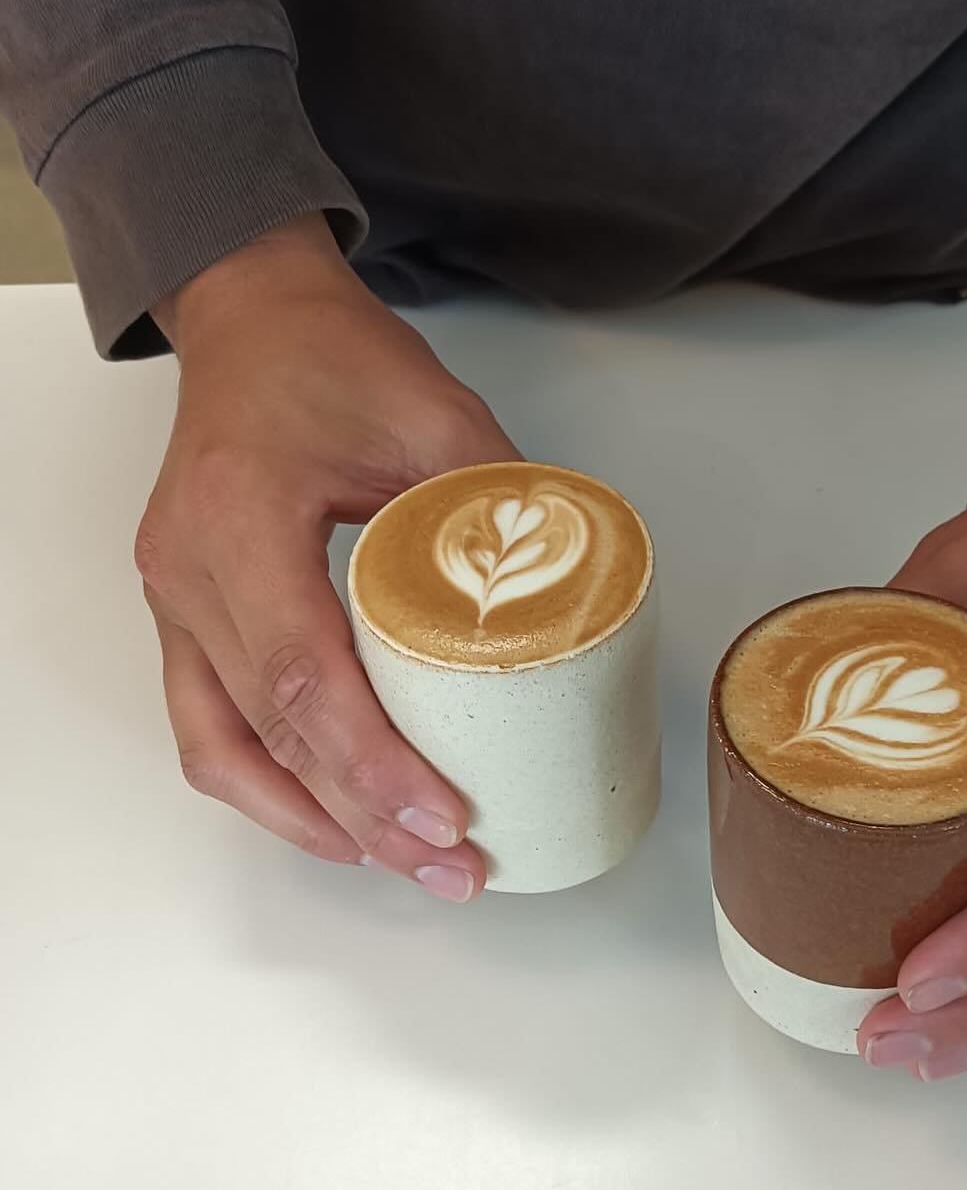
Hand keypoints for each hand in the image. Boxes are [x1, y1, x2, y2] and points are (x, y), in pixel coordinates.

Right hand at [136, 213, 519, 897]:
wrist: (251, 319)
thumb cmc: (332, 355)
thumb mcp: (437, 414)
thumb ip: (497, 508)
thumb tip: (569, 605)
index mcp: (242, 516)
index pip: (306, 676)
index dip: (374, 765)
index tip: (446, 820)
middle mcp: (189, 571)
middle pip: (271, 733)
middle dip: (365, 818)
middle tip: (454, 870)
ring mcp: (175, 600)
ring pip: (225, 749)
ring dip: (314, 822)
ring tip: (406, 865)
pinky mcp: (185, 617)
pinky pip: (210, 727)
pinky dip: (271, 787)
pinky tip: (337, 821)